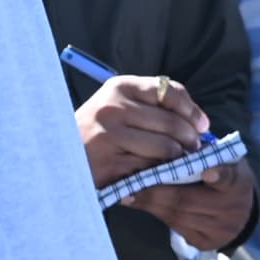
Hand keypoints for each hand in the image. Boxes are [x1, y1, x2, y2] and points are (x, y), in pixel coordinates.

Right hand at [77, 73, 211, 186]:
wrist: (57, 154)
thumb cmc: (97, 131)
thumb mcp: (119, 106)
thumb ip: (154, 107)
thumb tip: (200, 123)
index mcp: (120, 86)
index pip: (170, 91)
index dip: (192, 110)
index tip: (202, 126)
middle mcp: (114, 106)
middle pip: (172, 122)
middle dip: (191, 140)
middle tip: (194, 150)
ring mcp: (109, 135)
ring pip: (166, 147)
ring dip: (177, 159)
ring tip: (175, 162)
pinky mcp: (109, 162)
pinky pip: (150, 169)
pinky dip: (159, 173)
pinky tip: (156, 174)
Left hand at [124, 159, 253, 248]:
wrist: (241, 211)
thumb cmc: (224, 177)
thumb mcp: (222, 162)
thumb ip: (203, 156)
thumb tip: (166, 147)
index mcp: (238, 183)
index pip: (229, 178)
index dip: (219, 175)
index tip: (207, 171)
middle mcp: (232, 209)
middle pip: (188, 201)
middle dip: (156, 192)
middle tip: (132, 183)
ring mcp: (220, 229)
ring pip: (177, 217)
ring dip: (150, 205)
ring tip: (129, 194)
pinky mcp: (207, 242)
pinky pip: (177, 228)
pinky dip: (158, 215)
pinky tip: (144, 205)